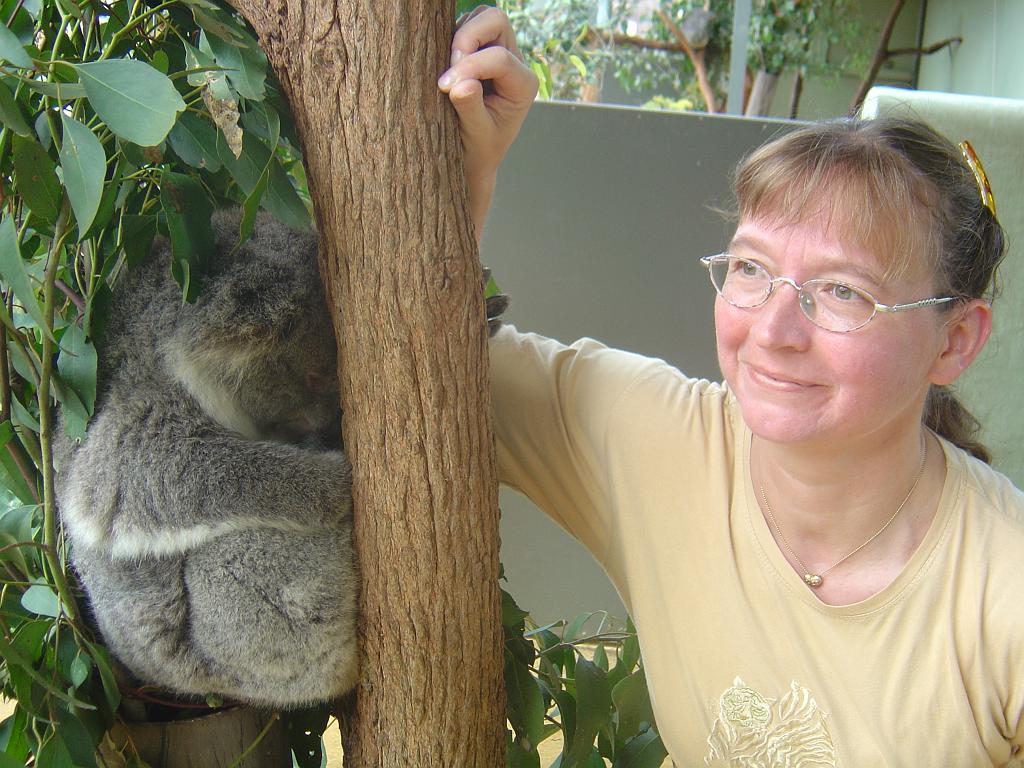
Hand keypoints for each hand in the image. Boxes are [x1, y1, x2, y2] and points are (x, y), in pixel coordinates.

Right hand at [439, 6, 537, 241]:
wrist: (474, 158)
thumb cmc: (478, 150)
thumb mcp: (476, 135)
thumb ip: (470, 108)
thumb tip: (461, 85)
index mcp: (523, 85)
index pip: (498, 58)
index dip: (469, 66)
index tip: (445, 87)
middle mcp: (516, 63)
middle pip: (496, 21)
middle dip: (468, 37)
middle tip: (448, 66)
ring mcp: (498, 52)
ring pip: (481, 18)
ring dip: (459, 37)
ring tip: (447, 68)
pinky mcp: (480, 50)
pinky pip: (465, 26)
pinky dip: (452, 38)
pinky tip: (445, 65)